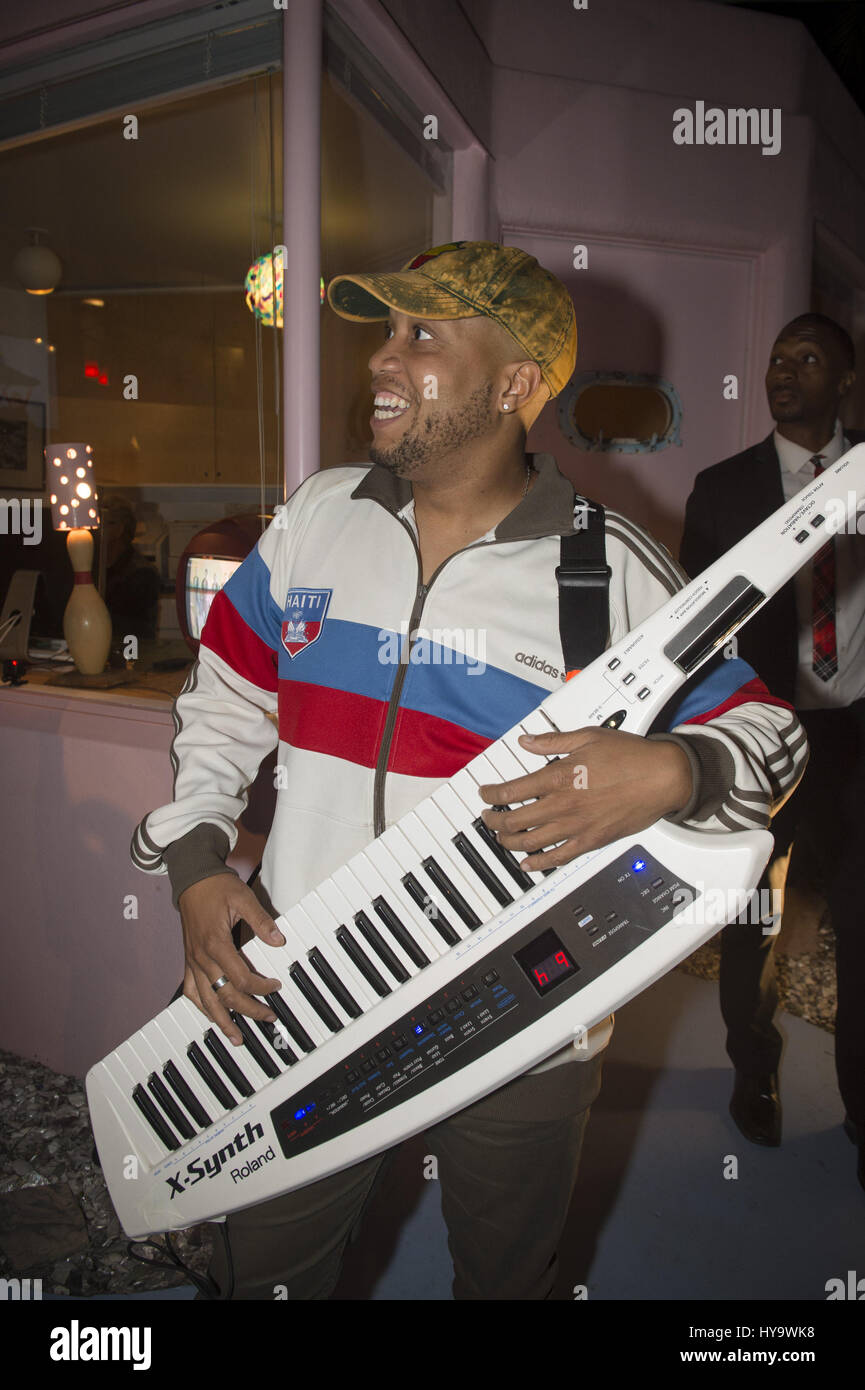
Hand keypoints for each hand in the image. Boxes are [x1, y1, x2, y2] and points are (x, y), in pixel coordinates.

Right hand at [179, 874, 285, 1045]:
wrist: (192, 880)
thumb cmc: (217, 888)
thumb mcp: (244, 898)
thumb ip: (261, 921)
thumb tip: (278, 940)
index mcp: (216, 944)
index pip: (241, 978)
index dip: (261, 986)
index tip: (276, 985)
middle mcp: (202, 958)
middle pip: (226, 995)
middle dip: (249, 1010)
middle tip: (268, 1017)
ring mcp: (193, 962)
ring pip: (205, 1001)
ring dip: (222, 1021)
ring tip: (236, 1038)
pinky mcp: (188, 961)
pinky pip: (191, 991)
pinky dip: (202, 1007)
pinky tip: (211, 1016)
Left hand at [478, 727, 692, 871]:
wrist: (662, 777)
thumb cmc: (631, 756)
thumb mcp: (588, 737)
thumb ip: (552, 741)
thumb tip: (527, 741)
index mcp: (558, 777)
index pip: (511, 791)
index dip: (491, 794)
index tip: (485, 793)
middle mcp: (562, 805)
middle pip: (514, 820)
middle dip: (494, 821)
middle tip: (488, 817)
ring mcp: (576, 826)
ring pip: (530, 842)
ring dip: (509, 842)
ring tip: (501, 839)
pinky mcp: (591, 841)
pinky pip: (558, 857)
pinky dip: (538, 863)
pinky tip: (527, 864)